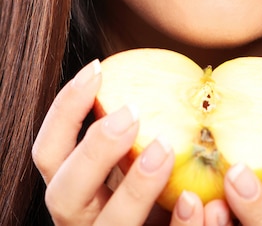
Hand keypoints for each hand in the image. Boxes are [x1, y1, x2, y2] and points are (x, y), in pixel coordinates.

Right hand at [32, 60, 231, 225]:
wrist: (170, 223)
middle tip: (131, 112)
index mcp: (73, 188)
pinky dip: (180, 225)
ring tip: (166, 149)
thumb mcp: (132, 157)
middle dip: (94, 151)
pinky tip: (195, 199)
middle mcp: (82, 219)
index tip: (97, 68)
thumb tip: (156, 74)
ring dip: (135, 189)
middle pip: (64, 193)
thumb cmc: (154, 186)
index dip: (65, 110)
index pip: (48, 151)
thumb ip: (131, 131)